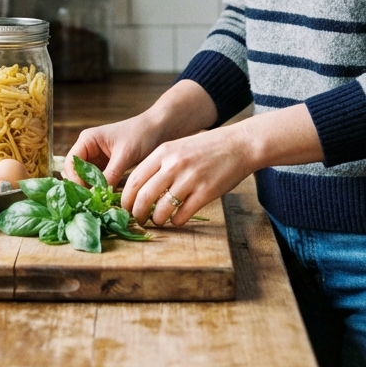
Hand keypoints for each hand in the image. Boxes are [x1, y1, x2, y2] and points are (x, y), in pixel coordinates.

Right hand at [66, 79, 220, 188]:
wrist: (160, 129)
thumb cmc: (141, 134)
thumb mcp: (125, 155)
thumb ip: (110, 174)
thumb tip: (98, 195)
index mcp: (87, 140)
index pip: (71, 164)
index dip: (76, 180)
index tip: (88, 195)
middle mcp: (88, 149)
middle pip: (76, 173)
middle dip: (83, 187)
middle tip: (93, 203)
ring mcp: (97, 158)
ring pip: (87, 179)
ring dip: (92, 190)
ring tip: (101, 203)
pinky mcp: (107, 166)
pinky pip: (98, 181)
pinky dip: (102, 189)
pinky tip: (108, 199)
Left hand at [121, 124, 255, 227]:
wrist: (238, 144)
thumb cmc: (206, 147)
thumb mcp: (178, 147)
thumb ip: (160, 164)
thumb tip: (140, 188)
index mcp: (163, 152)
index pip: (134, 179)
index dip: (126, 198)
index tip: (127, 207)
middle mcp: (174, 165)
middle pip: (143, 196)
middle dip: (137, 213)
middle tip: (138, 218)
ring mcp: (190, 179)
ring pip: (161, 210)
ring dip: (156, 220)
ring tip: (158, 220)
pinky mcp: (205, 193)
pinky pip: (182, 215)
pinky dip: (176, 221)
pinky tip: (177, 219)